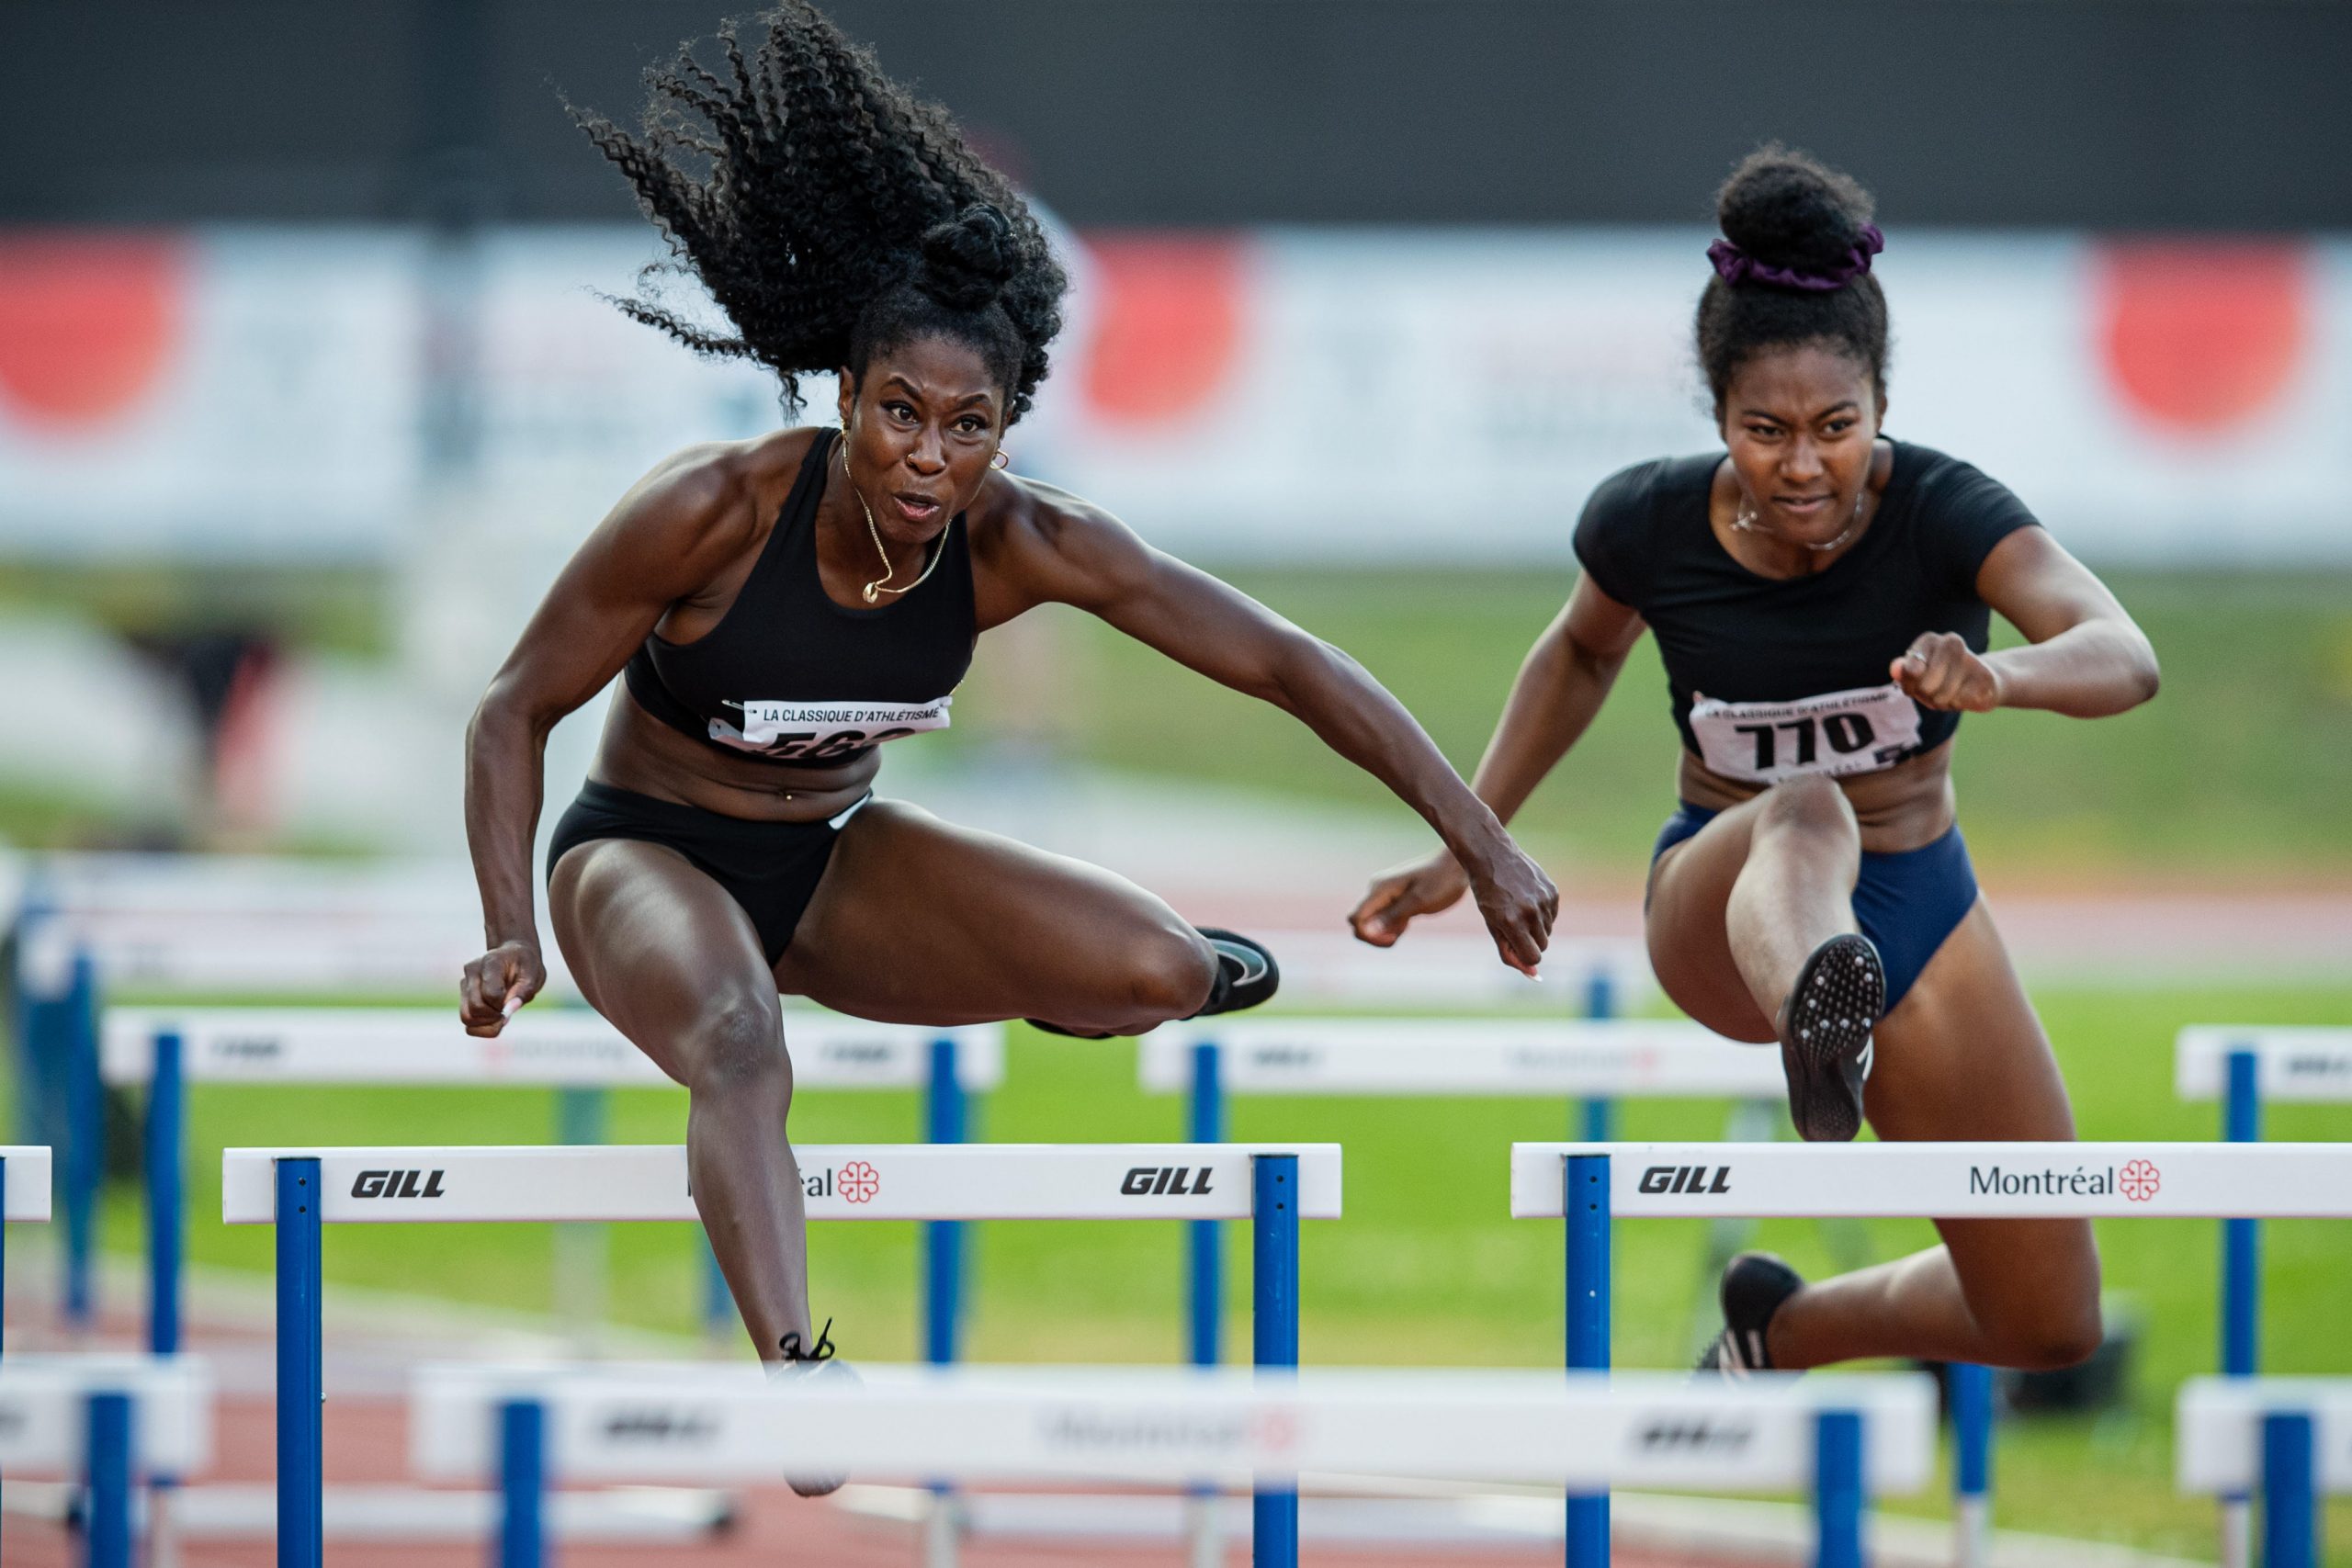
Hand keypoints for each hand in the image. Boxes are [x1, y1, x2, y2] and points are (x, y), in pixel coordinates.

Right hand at [460, 940, 545, 1035]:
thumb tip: (506, 1013)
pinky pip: (467, 1022)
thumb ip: (523, 992)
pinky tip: (494, 1017)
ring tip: (501, 1014)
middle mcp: (472, 971)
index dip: (504, 1005)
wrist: (514, 955)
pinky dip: (481, 1026)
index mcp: (491, 962)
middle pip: (475, 1008)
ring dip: (487, 1023)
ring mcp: (464, 983)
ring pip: (466, 1018)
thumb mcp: (534, 974)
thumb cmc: (526, 965)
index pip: (490, 994)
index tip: (514, 1001)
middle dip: (495, 1016)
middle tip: (508, 1009)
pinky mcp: (463, 995)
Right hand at [1349, 851, 1471, 947]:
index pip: (1355, 918)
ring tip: (1407, 923)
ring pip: (1371, 925)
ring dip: (1385, 933)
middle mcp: (1376, 892)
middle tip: (1399, 934)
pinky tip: (1408, 921)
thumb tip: (1368, 931)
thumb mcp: (1419, 900)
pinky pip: (1383, 922)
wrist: (1456, 867)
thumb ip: (1392, 916)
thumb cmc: (1441, 881)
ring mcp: (1384, 897)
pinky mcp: (1393, 902)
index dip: (1366, 934)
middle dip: (1375, 937)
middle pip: (1360, 924)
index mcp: (1379, 889)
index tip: (1391, 936)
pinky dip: (1393, 928)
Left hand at [1461, 839, 1558, 977]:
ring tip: (1518, 909)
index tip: (1517, 947)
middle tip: (1514, 926)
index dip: (1525, 956)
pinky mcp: (1553, 891)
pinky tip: (1527, 899)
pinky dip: (1542, 913)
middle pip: (1543, 946)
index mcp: (1512, 923)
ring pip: (1548, 931)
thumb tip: (1532, 973)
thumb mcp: (1492, 925)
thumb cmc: (1487, 894)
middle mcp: (1531, 912)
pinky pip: (1553, 915)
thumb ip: (1509, 951)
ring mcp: (1544, 900)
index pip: (1533, 957)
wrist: (1492, 856)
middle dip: (1530, 942)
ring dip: (1536, 927)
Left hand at [1891, 632, 2002, 712]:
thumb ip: (1904, 672)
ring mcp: (1970, 659)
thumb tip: (1895, 670)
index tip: (1917, 682)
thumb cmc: (1943, 678)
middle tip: (1937, 689)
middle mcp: (1951, 643)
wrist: (1984, 681)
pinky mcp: (1985, 678)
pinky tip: (1967, 694)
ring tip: (1953, 691)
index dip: (1910, 685)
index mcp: (1930, 640)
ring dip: (1943, 702)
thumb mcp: (1919, 675)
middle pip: (1925, 687)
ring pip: (1941, 697)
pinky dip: (1959, 704)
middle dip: (1927, 696)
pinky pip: (1960, 702)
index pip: (1910, 671)